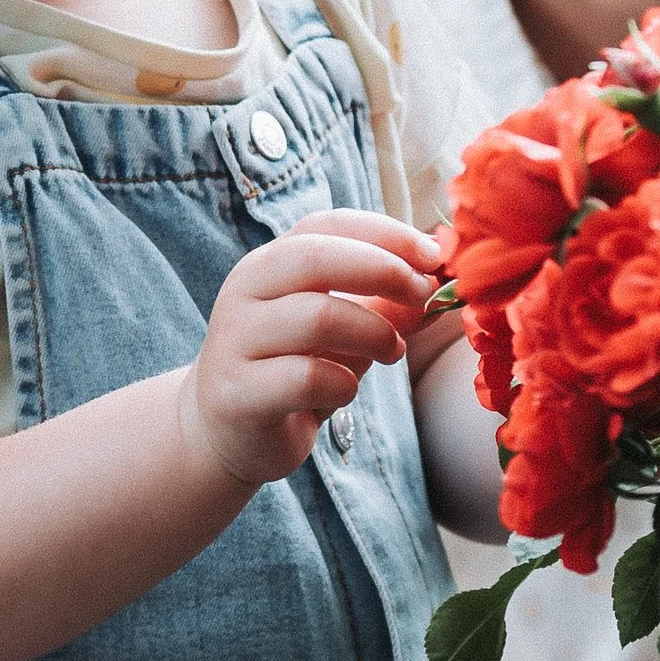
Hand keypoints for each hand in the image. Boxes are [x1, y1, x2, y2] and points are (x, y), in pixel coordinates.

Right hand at [179, 211, 434, 489]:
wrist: (225, 434)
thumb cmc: (290, 371)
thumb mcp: (343, 333)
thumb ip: (382, 306)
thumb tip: (434, 282)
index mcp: (269, 264)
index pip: (327, 225)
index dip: (386, 233)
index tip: (434, 256)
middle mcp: (244, 292)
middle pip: (317, 257)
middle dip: (384, 271)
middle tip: (422, 296)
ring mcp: (235, 341)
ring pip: (318, 317)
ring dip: (373, 333)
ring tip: (392, 351)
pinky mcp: (237, 393)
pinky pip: (305, 378)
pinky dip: (342, 384)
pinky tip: (345, 391)